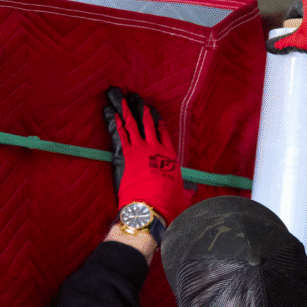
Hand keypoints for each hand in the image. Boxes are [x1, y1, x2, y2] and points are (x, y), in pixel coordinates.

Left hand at [103, 87, 188, 224]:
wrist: (151, 205)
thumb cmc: (168, 203)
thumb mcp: (181, 197)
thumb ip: (185, 192)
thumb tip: (192, 193)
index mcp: (170, 157)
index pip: (165, 135)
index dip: (160, 126)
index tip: (157, 119)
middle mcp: (157, 149)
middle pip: (149, 126)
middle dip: (144, 113)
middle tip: (140, 103)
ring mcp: (142, 149)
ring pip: (134, 125)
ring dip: (127, 112)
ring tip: (122, 101)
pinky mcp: (129, 153)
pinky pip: (122, 134)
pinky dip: (118, 124)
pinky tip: (114, 115)